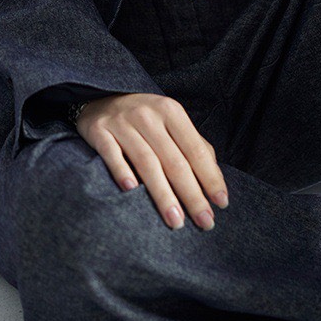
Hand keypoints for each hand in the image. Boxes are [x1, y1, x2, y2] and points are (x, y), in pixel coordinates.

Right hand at [75, 92, 228, 230]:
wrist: (101, 99)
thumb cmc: (145, 118)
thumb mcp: (172, 123)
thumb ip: (195, 147)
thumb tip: (216, 181)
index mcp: (171, 112)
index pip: (196, 150)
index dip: (210, 178)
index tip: (221, 203)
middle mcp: (148, 115)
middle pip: (174, 161)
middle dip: (191, 195)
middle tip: (204, 222)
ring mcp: (122, 123)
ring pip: (147, 163)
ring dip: (163, 195)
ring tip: (175, 221)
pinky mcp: (99, 131)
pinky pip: (112, 154)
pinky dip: (122, 171)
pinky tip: (132, 191)